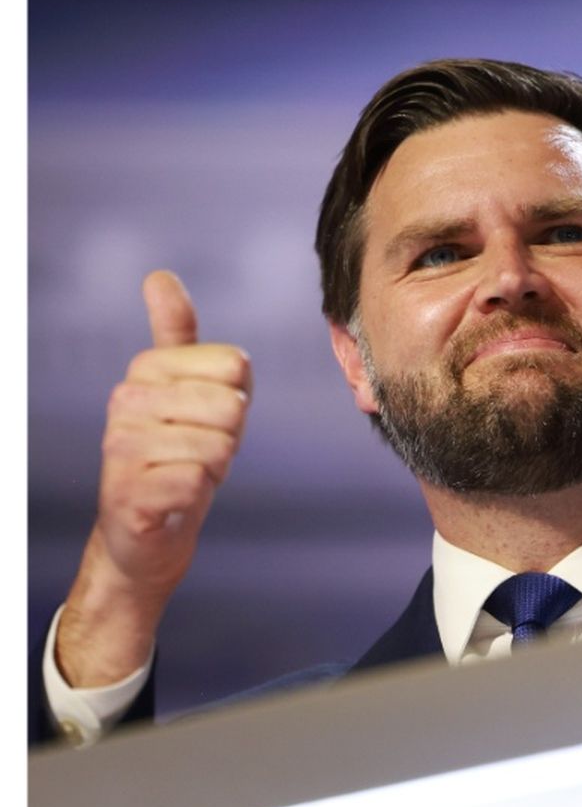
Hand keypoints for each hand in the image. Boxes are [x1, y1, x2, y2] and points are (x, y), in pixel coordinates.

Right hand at [55, 271, 252, 687]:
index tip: (208, 418)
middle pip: (231, 406)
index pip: (234, 366)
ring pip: (218, 446)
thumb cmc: (178, 453)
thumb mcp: (187, 388)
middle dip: (229, 437)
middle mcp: (124, 402)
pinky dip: (198, 495)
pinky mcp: (127, 492)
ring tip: (186, 474)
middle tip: (200, 452)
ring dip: (214, 468)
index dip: (237, 399)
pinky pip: (197, 482)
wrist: (146, 531)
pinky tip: (174, 499)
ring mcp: (120, 448)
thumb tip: (158, 275)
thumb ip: (176, 333)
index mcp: (145, 369)